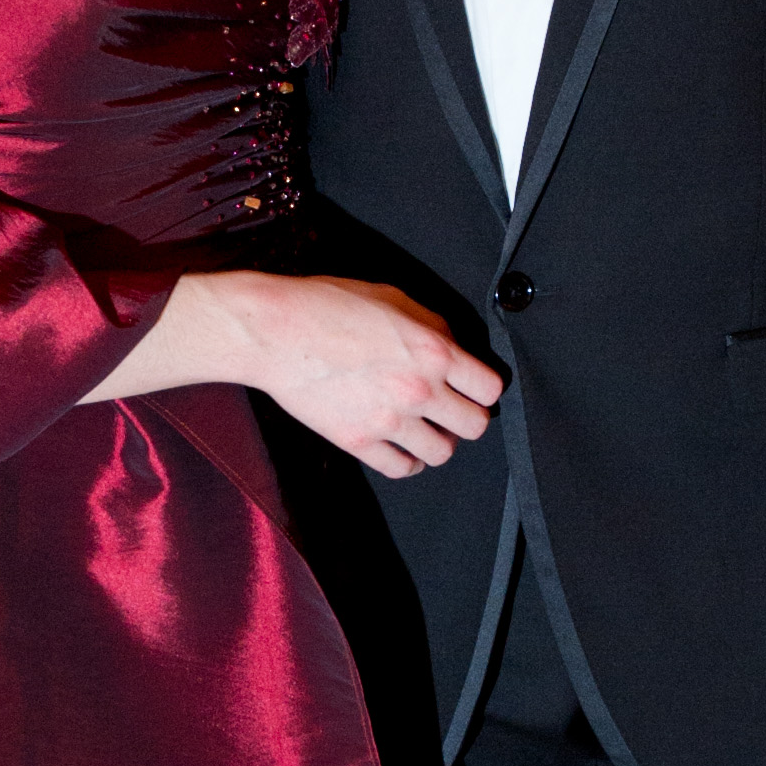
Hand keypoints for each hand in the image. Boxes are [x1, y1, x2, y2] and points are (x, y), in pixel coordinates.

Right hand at [215, 271, 503, 478]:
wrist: (276, 330)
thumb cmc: (326, 306)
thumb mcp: (391, 298)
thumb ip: (431, 325)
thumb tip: (453, 346)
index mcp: (432, 351)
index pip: (489, 388)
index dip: (484, 389)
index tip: (473, 389)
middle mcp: (418, 390)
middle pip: (475, 427)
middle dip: (467, 418)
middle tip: (452, 410)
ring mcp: (388, 419)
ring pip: (442, 454)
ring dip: (437, 442)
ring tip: (425, 429)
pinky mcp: (358, 440)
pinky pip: (400, 468)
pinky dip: (407, 462)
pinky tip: (401, 447)